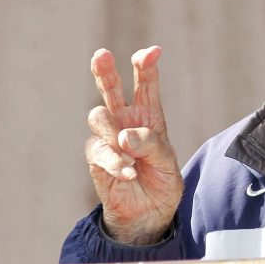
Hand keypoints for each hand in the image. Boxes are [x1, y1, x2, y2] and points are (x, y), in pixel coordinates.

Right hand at [86, 46, 183, 244]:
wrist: (150, 212)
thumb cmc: (162, 181)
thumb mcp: (167, 162)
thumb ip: (152, 145)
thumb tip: (125, 136)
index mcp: (148, 115)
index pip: (145, 84)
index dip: (146, 65)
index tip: (152, 51)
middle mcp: (125, 121)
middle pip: (110, 88)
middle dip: (105, 70)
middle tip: (102, 54)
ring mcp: (108, 138)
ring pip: (98, 115)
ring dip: (115, 131)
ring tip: (130, 151)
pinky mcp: (97, 158)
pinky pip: (100, 151)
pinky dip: (116, 162)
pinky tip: (128, 173)